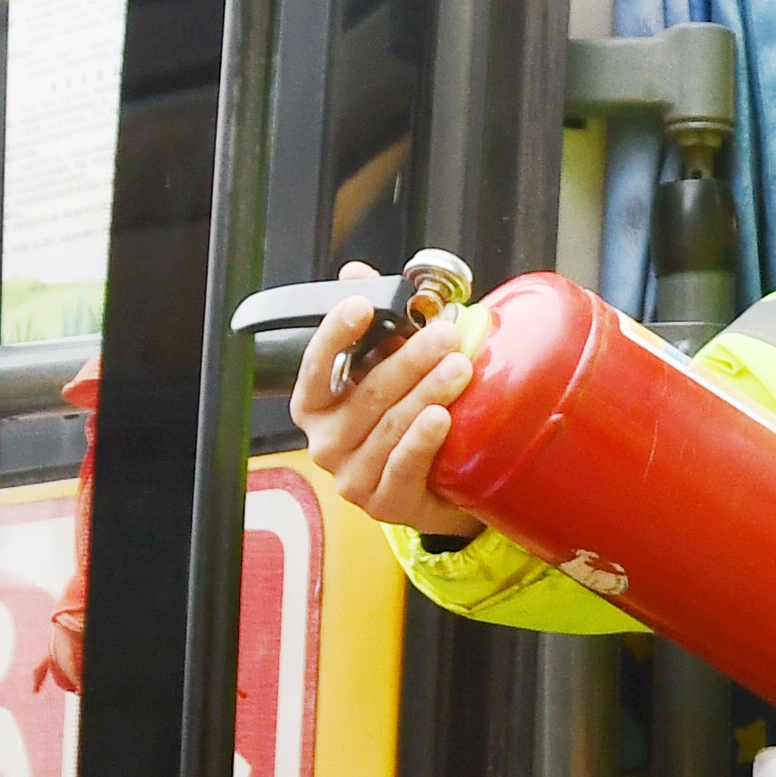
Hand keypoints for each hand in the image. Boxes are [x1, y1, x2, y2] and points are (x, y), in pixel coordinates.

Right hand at [290, 267, 489, 542]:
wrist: (438, 488)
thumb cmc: (407, 420)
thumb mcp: (390, 368)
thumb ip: (375, 324)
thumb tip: (356, 272)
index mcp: (316, 404)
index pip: (316, 365)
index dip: (336, 333)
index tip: (362, 304)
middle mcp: (325, 441)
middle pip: (367, 394)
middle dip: (409, 359)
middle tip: (445, 334)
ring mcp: (351, 476)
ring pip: (390, 426)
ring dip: (426, 392)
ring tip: (459, 368)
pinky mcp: (383, 504)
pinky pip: (402, 466)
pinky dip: (422, 440)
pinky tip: (441, 418)